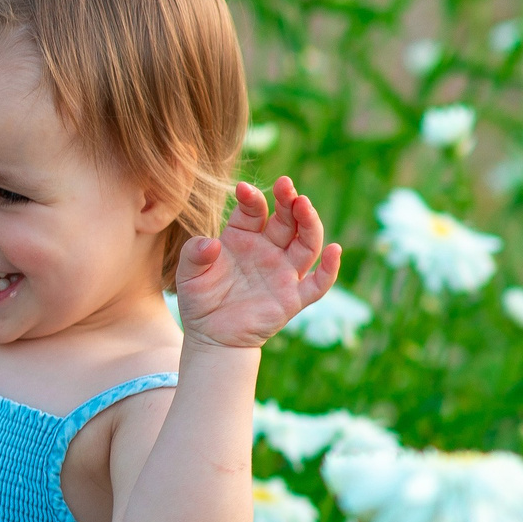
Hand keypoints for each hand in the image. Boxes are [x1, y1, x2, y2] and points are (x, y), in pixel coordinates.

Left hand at [175, 176, 341, 348]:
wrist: (210, 336)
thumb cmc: (200, 299)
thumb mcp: (188, 275)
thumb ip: (194, 255)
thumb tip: (211, 244)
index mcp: (243, 236)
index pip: (254, 211)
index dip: (252, 199)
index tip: (242, 189)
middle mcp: (268, 249)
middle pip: (287, 221)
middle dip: (288, 201)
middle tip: (286, 185)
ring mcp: (283, 272)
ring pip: (306, 244)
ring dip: (309, 223)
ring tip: (304, 205)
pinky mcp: (292, 298)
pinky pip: (317, 284)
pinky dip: (329, 269)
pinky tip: (334, 250)